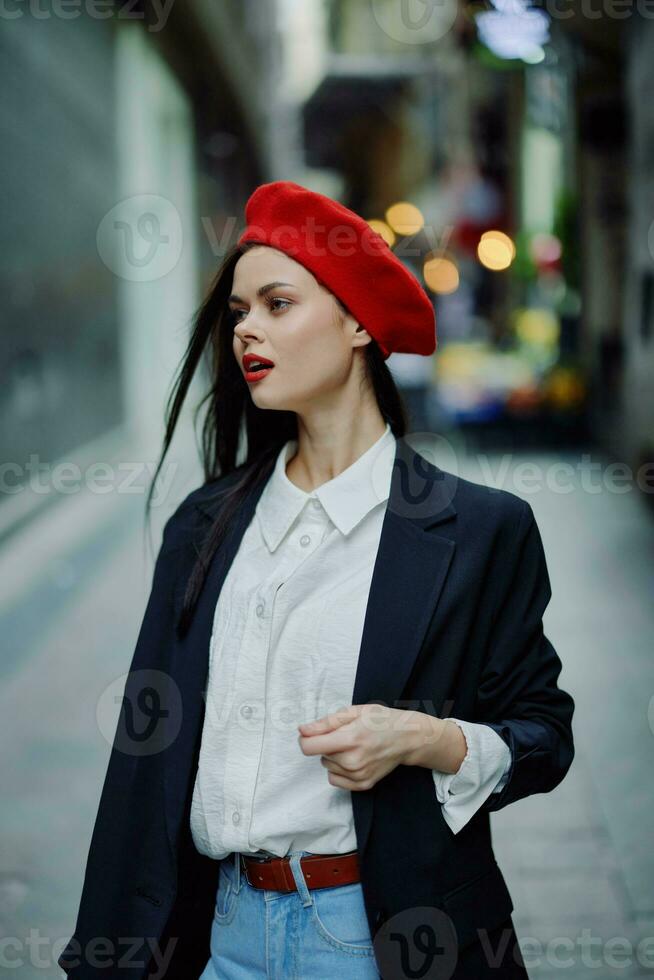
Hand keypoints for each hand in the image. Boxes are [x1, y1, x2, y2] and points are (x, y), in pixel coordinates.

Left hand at [297, 703, 431, 791]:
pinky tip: (354, 759)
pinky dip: (339, 770)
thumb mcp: (354, 712)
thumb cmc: (381, 720)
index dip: (305, 738)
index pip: (309, 747)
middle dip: (327, 744)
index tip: (311, 733)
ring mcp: (359, 776)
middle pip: (319, 755)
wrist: (407, 738)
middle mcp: (354, 761)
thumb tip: (302, 730)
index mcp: (351, 739)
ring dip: (334, 757)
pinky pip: (335, 780)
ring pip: (327, 767)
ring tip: (353, 746)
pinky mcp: (363, 785)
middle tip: (346, 735)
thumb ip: (326, 723)